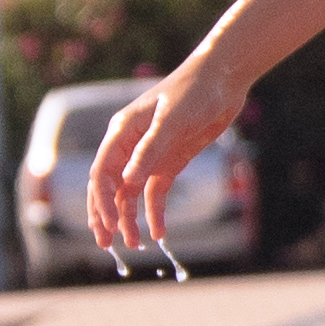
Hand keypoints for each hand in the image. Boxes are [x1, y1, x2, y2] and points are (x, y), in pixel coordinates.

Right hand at [87, 63, 244, 261]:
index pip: (102, 172)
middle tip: (105, 245)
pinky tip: (159, 232)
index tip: (110, 224)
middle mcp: (130, 146)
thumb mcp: (172, 121)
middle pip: (110, 187)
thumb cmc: (193, 92)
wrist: (222, 81)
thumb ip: (149, 151)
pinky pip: (156, 193)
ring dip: (129, 219)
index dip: (102, 200)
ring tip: (133, 245)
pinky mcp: (169, 162)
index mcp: (121, 132)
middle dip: (106, 216)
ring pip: (131, 194)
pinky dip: (155, 212)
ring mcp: (150, 156)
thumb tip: (127, 182)